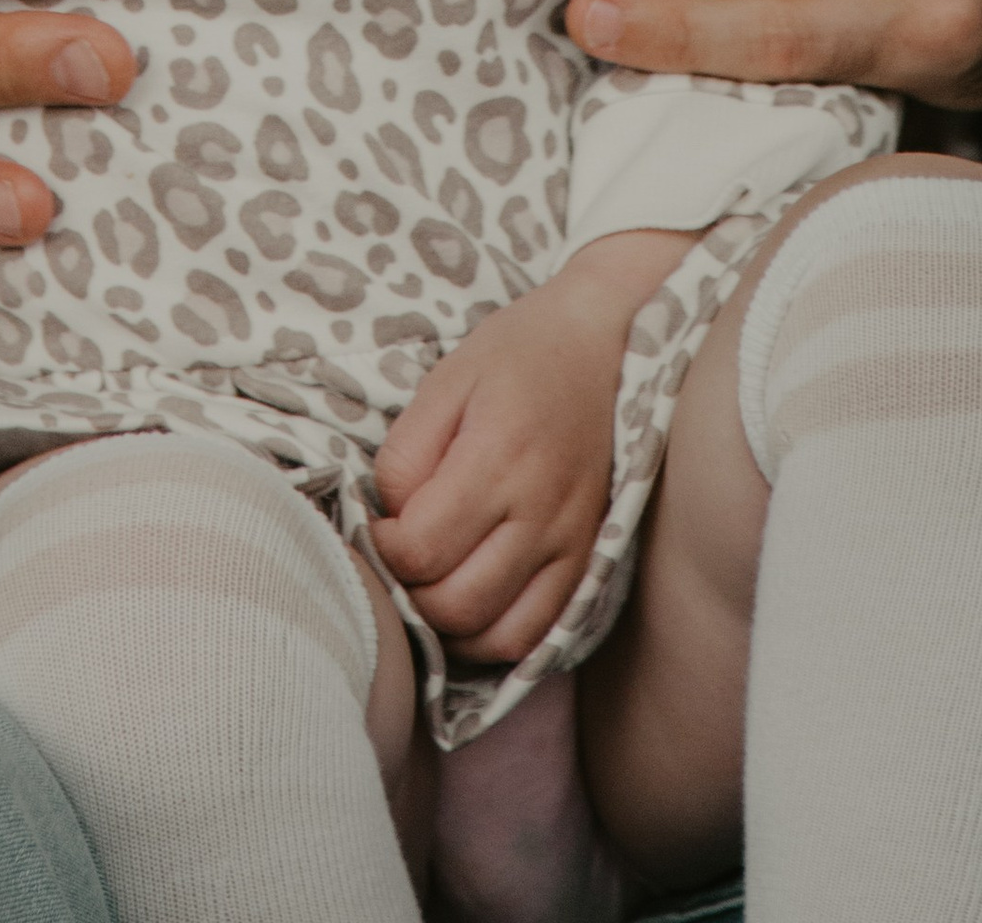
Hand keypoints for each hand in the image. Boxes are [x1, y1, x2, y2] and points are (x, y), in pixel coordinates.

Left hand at [371, 232, 686, 660]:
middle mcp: (542, 511)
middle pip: (455, 604)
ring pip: (497, 636)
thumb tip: (392, 521)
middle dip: (408, 593)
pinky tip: (470, 606)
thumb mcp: (445, 382)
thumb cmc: (517, 355)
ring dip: (448, 628)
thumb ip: (406, 455)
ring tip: (428, 584)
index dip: (383, 549)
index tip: (377, 524)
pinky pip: (540, 635)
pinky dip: (495, 638)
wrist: (604, 344)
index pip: (421, 548)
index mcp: (499, 456)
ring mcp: (573, 544)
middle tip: (397, 558)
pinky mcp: (590, 561)